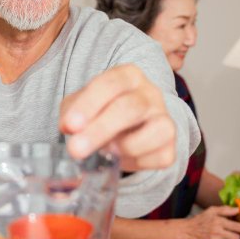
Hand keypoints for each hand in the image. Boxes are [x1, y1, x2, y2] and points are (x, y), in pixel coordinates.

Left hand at [60, 64, 175, 170]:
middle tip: (76, 150)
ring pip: (156, 130)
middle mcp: (151, 93)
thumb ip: (72, 112)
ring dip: (124, 147)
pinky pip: (160, 157)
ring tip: (105, 152)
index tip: (69, 126)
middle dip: (100, 130)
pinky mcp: (170, 146)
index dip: (88, 105)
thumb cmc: (101, 112)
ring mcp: (164, 119)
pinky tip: (122, 159)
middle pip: (130, 107)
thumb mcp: (80, 105)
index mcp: (129, 76)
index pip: (110, 84)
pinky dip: (137, 162)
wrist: (126, 130)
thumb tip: (70, 128)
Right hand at [183, 206, 239, 238]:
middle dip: (237, 236)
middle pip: (236, 237)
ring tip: (223, 236)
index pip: (236, 226)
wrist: (187, 231)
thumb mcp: (211, 210)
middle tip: (232, 233)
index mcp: (218, 220)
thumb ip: (225, 209)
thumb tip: (237, 210)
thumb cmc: (200, 220)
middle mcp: (217, 230)